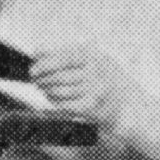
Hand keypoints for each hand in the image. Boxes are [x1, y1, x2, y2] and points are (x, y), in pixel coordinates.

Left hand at [28, 45, 142, 133]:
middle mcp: (95, 72)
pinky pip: (65, 105)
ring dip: (46, 91)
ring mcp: (94, 90)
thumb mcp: (89, 58)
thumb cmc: (102, 76)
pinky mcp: (92, 107)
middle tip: (35, 80)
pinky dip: (54, 103)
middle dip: (41, 79)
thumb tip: (37, 51)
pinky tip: (52, 100)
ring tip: (43, 89)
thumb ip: (63, 53)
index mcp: (93, 55)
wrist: (127, 102)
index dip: (43, 64)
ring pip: (58, 91)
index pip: (61, 58)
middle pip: (57, 76)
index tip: (32, 69)